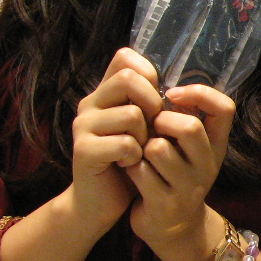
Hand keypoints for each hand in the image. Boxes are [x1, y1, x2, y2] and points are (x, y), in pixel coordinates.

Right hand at [69, 48, 162, 232]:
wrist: (100, 203)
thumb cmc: (128, 162)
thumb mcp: (142, 128)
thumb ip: (149, 103)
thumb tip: (177, 84)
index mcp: (104, 93)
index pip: (125, 57)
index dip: (149, 74)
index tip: (157, 102)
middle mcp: (90, 103)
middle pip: (128, 78)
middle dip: (152, 103)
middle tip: (153, 128)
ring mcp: (83, 126)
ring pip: (131, 114)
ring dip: (145, 136)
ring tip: (139, 151)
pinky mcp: (84, 150)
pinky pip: (125, 143)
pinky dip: (135, 156)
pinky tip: (129, 165)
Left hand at [127, 83, 234, 260]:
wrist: (174, 228)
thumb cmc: (175, 176)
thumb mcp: (190, 149)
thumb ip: (185, 118)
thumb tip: (166, 81)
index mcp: (216, 146)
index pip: (225, 108)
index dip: (200, 93)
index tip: (175, 94)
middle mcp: (207, 166)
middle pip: (189, 127)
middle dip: (161, 121)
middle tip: (152, 128)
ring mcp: (188, 187)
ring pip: (158, 148)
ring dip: (141, 147)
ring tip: (140, 153)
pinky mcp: (164, 204)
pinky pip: (139, 172)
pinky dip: (130, 168)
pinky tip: (132, 172)